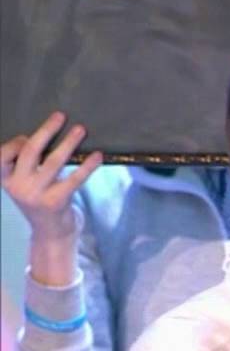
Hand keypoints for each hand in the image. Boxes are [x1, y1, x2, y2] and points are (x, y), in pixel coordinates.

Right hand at [1, 112, 102, 242]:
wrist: (51, 234)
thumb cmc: (42, 200)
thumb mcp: (27, 182)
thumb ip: (29, 163)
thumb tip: (49, 132)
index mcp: (6, 179)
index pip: (3, 155)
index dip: (16, 142)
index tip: (29, 134)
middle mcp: (17, 186)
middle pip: (31, 151)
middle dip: (46, 130)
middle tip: (61, 116)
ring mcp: (35, 195)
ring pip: (54, 162)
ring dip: (69, 143)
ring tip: (81, 129)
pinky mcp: (56, 202)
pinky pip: (74, 179)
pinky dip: (87, 165)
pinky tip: (98, 155)